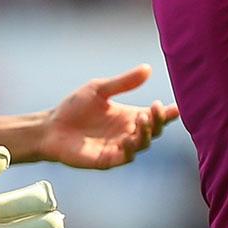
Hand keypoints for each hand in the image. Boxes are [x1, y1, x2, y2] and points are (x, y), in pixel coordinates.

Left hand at [38, 65, 178, 168]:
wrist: (51, 127)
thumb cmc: (74, 108)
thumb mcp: (99, 89)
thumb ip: (124, 82)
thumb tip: (148, 68)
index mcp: (129, 115)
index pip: (155, 116)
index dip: (167, 113)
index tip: (176, 108)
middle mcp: (128, 132)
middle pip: (154, 130)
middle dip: (159, 121)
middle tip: (155, 109)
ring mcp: (119, 147)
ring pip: (143, 144)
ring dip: (146, 133)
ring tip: (141, 119)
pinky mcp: (108, 159)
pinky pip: (126, 156)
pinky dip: (130, 148)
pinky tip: (127, 138)